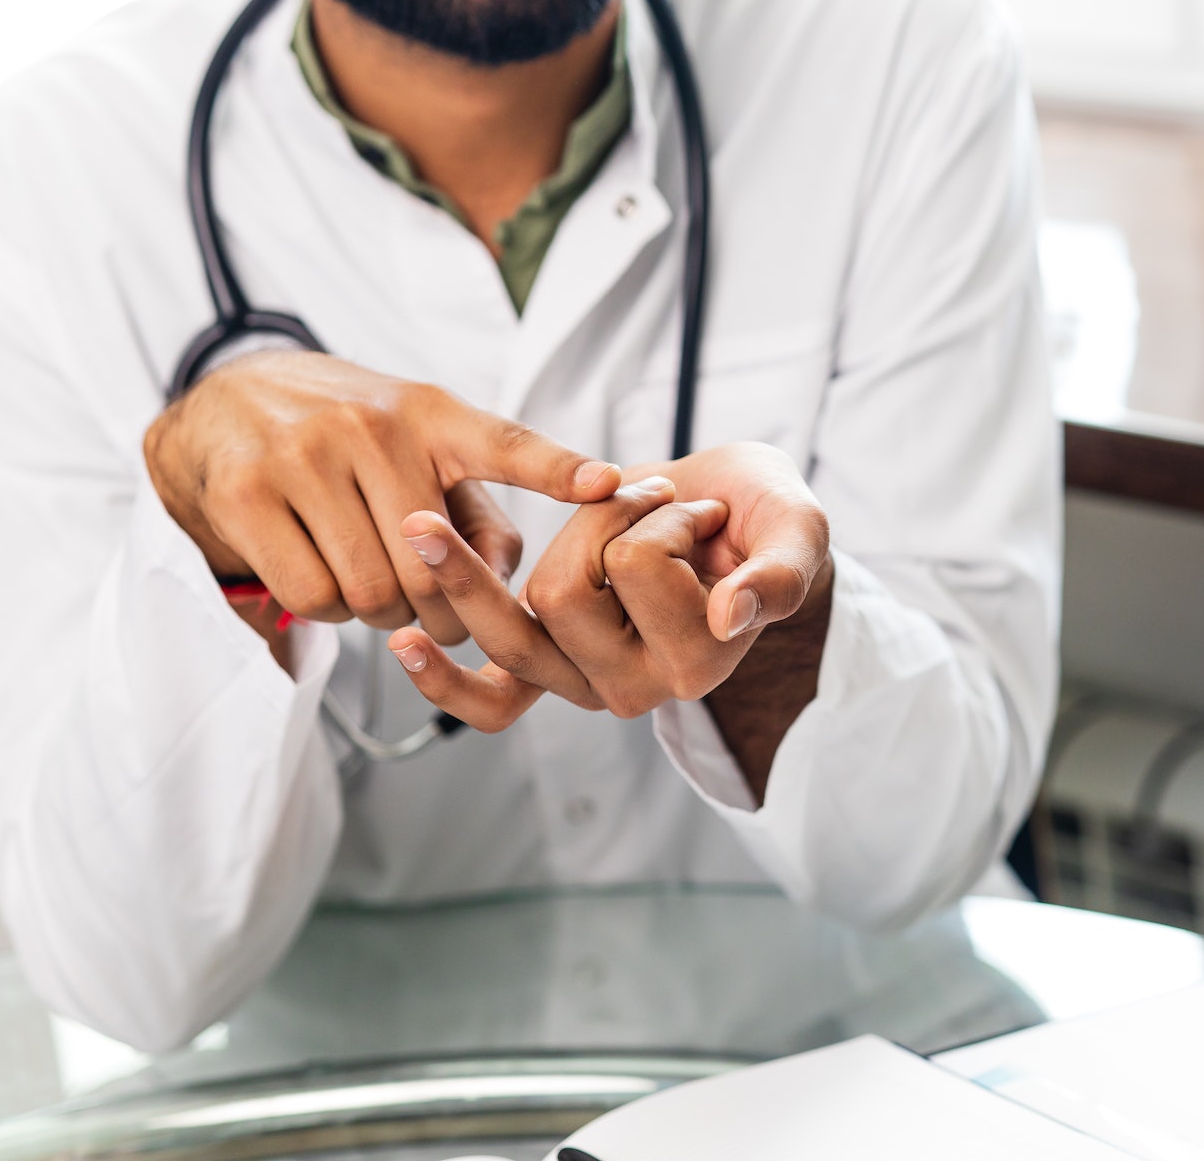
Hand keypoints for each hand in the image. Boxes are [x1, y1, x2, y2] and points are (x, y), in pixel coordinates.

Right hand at [144, 351, 621, 643]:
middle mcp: (371, 425)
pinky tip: (323, 576)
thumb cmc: (350, 444)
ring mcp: (304, 453)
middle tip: (429, 606)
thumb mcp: (423, 456)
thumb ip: (481, 515)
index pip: (506, 442)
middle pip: (433, 569)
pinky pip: (313, 596)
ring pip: (372, 592)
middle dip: (439, 609)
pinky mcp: (246, 491)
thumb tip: (510, 577)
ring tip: (372, 583)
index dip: (560, 468)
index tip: (609, 484)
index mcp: (431, 413)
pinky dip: (327, 611)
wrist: (226, 405)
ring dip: (379, 615)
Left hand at [386, 443, 833, 733]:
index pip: (638, 565)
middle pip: (562, 590)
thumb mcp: (798, 529)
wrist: (733, 524)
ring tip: (608, 519)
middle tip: (656, 506)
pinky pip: (488, 697)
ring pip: (518, 614)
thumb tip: (732, 615)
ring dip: (562, 539)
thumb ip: (780, 573)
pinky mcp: (547, 673)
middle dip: (599, 521)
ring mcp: (585, 685)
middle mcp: (638, 689)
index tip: (706, 513)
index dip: (663, 516)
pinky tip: (405, 643)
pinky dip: (443, 677)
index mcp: (701, 662)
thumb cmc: (766, 521)